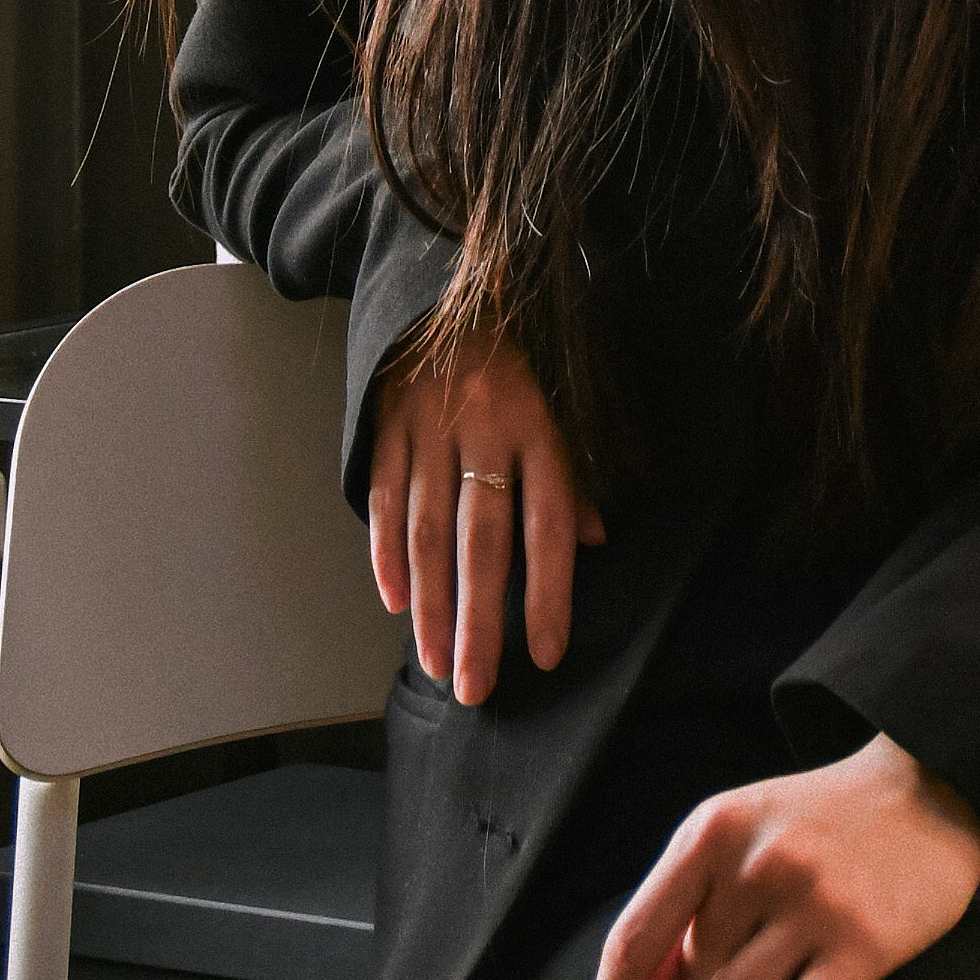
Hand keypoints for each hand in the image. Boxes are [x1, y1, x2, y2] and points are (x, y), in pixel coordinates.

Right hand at [367, 334, 603, 706]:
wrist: (439, 291)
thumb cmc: (508, 367)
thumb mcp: (553, 408)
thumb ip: (568, 478)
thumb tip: (595, 543)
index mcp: (535, 428)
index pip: (547, 523)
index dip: (549, 590)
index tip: (546, 654)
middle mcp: (483, 431)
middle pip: (482, 540)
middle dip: (479, 620)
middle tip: (476, 688)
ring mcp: (429, 429)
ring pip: (428, 531)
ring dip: (431, 605)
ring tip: (436, 664)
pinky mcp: (385, 427)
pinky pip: (383, 500)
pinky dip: (384, 556)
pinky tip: (395, 604)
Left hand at [583, 734, 979, 979]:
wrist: (926, 788)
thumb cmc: (813, 823)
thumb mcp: (734, 835)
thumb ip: (678, 908)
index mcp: (713, 828)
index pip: (636, 935)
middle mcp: (757, 862)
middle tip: (763, 935)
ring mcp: (813, 903)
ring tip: (784, 962)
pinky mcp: (862, 944)